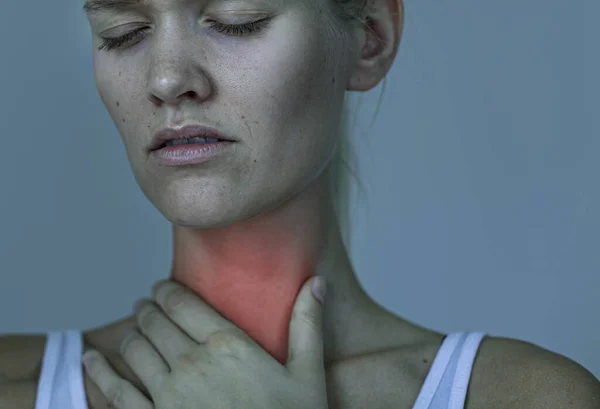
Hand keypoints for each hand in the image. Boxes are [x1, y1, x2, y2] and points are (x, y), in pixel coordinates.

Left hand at [82, 276, 328, 408]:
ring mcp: (169, 397)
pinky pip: (118, 392)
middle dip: (147, 308)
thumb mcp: (308, 374)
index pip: (182, 303)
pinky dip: (100, 372)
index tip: (160, 287)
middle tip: (146, 304)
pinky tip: (92, 360)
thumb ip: (307, 325)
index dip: (165, 290)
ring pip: (136, 349)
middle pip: (155, 322)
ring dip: (132, 333)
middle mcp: (192, 364)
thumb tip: (318, 282)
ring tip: (134, 328)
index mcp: (228, 346)